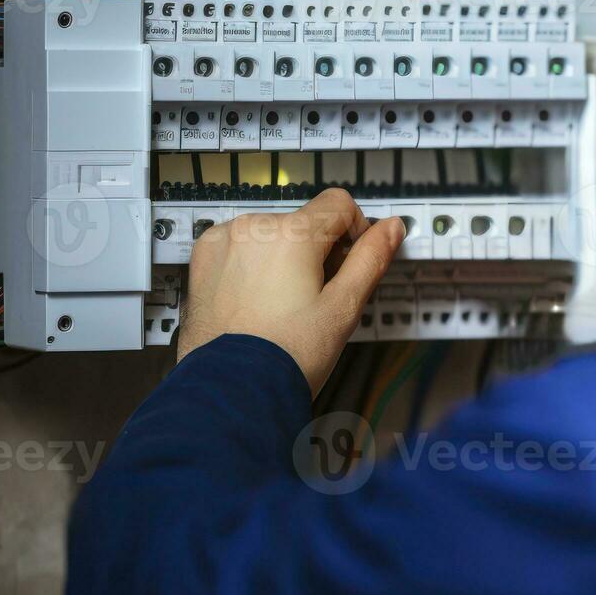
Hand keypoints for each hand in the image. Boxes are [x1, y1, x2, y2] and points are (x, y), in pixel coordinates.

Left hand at [177, 188, 406, 396]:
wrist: (232, 389)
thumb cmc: (288, 356)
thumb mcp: (343, 308)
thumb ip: (370, 259)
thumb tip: (391, 227)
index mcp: (292, 234)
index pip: (339, 204)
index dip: (354, 232)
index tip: (347, 267)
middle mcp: (253, 228)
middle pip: (305, 221)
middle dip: (316, 252)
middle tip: (315, 300)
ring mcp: (224, 242)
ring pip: (272, 234)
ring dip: (283, 257)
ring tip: (282, 306)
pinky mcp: (204, 259)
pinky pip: (240, 246)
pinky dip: (252, 265)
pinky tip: (256, 301)